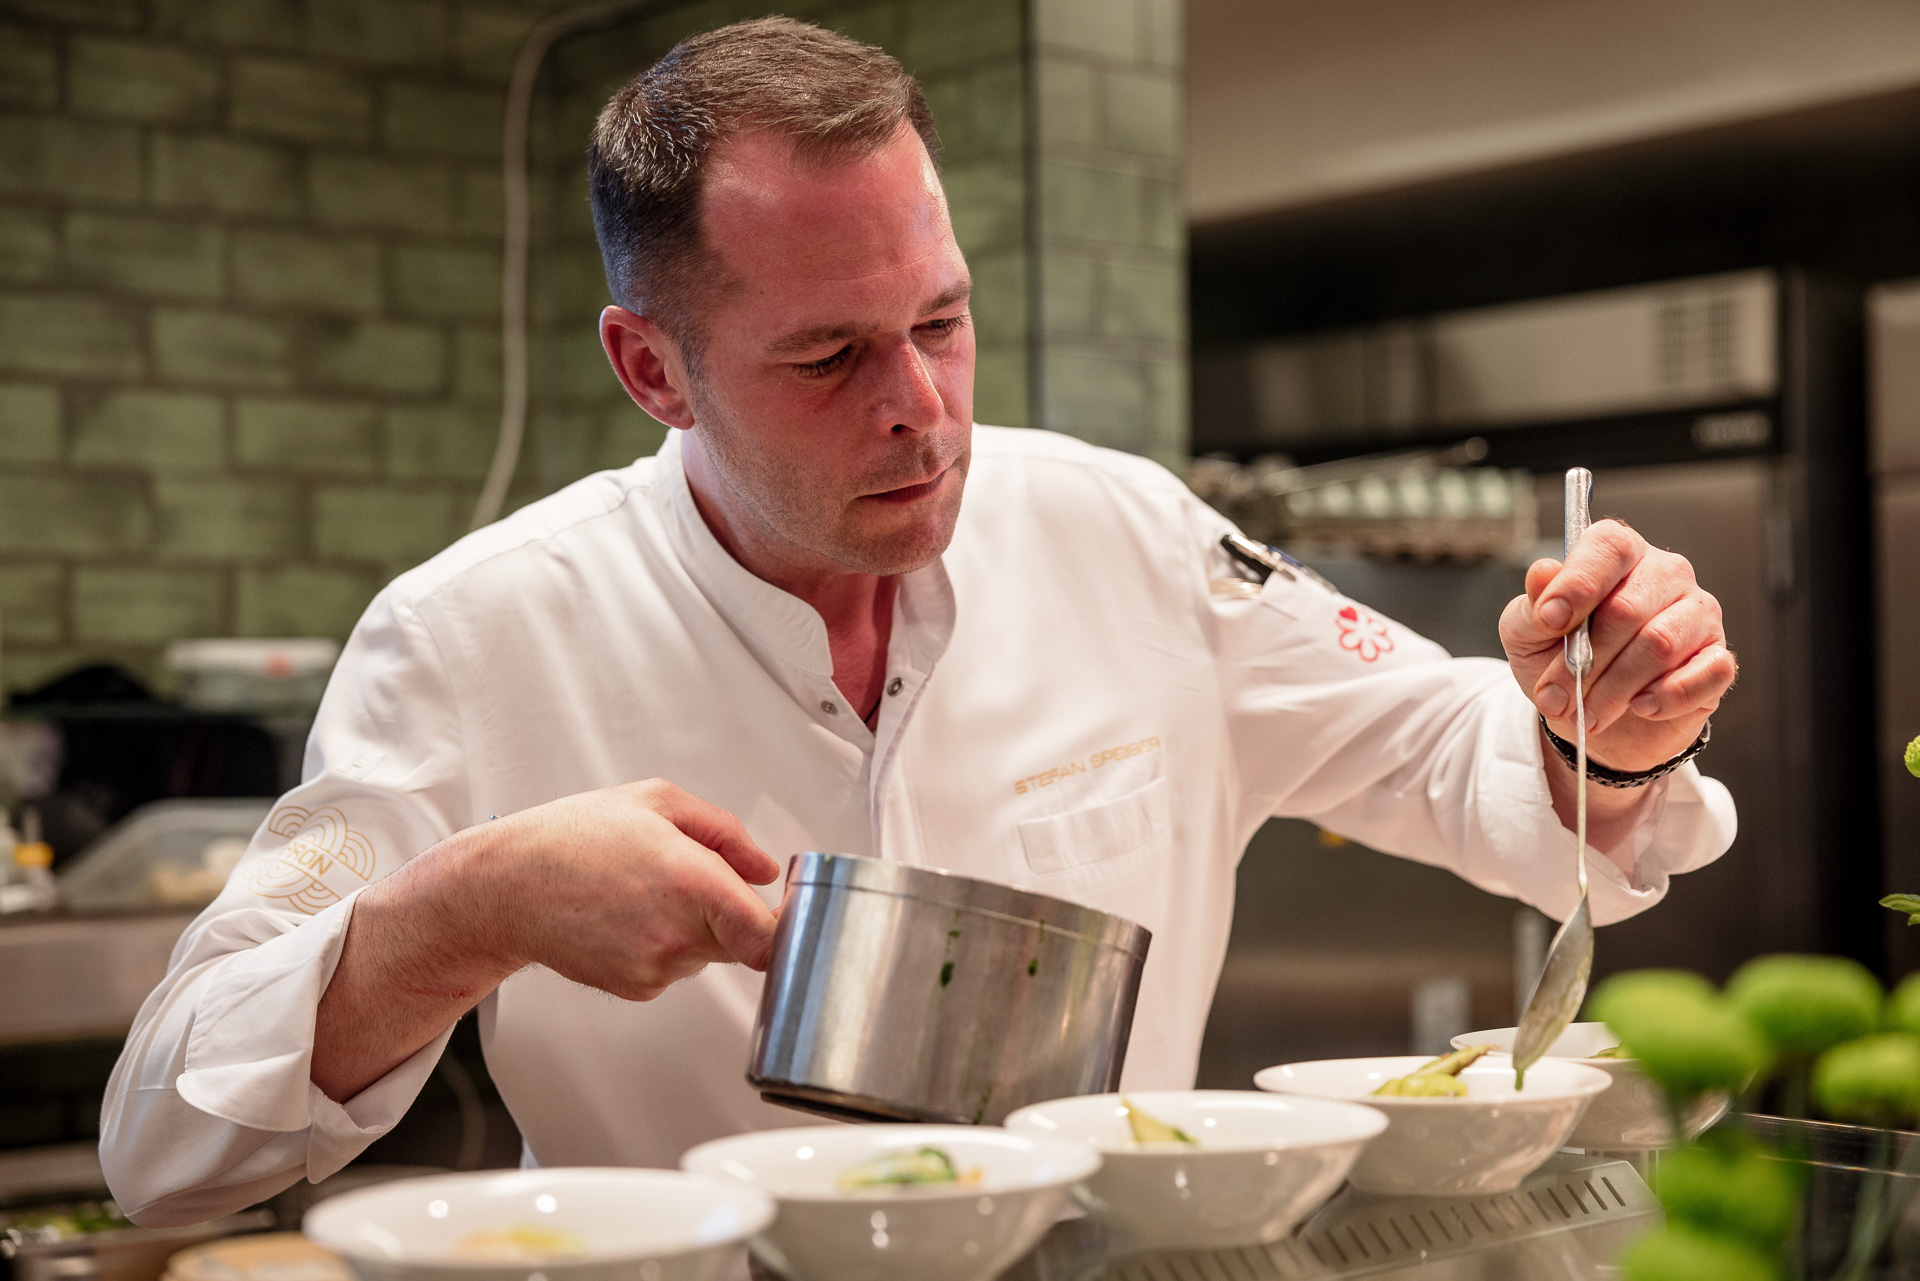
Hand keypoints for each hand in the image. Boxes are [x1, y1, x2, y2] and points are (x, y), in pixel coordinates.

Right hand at [314, 779, 779, 1100]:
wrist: (507, 887)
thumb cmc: (575, 837)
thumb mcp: (657, 801)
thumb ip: (726, 833)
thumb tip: (765, 868)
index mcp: (691, 882)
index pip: (768, 935)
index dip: (786, 928)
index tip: (787, 914)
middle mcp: (677, 934)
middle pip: (742, 941)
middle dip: (732, 914)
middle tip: (694, 880)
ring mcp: (656, 968)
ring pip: (707, 954)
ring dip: (694, 928)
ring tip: (644, 892)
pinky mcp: (637, 989)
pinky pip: (674, 969)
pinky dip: (663, 946)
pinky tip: (627, 917)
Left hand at [1500, 519, 1735, 771]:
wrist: (1589, 715)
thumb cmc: (1557, 661)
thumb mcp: (1527, 634)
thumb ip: (1532, 607)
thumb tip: (1542, 573)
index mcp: (1618, 556)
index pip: (1609, 546)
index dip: (1577, 583)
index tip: (1549, 621)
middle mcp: (1664, 575)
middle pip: (1628, 608)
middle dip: (1584, 661)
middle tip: (1557, 698)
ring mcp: (1698, 615)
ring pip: (1660, 644)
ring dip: (1615, 689)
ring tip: (1589, 714)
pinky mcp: (1717, 658)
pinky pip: (1707, 673)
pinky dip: (1668, 697)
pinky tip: (1641, 708)